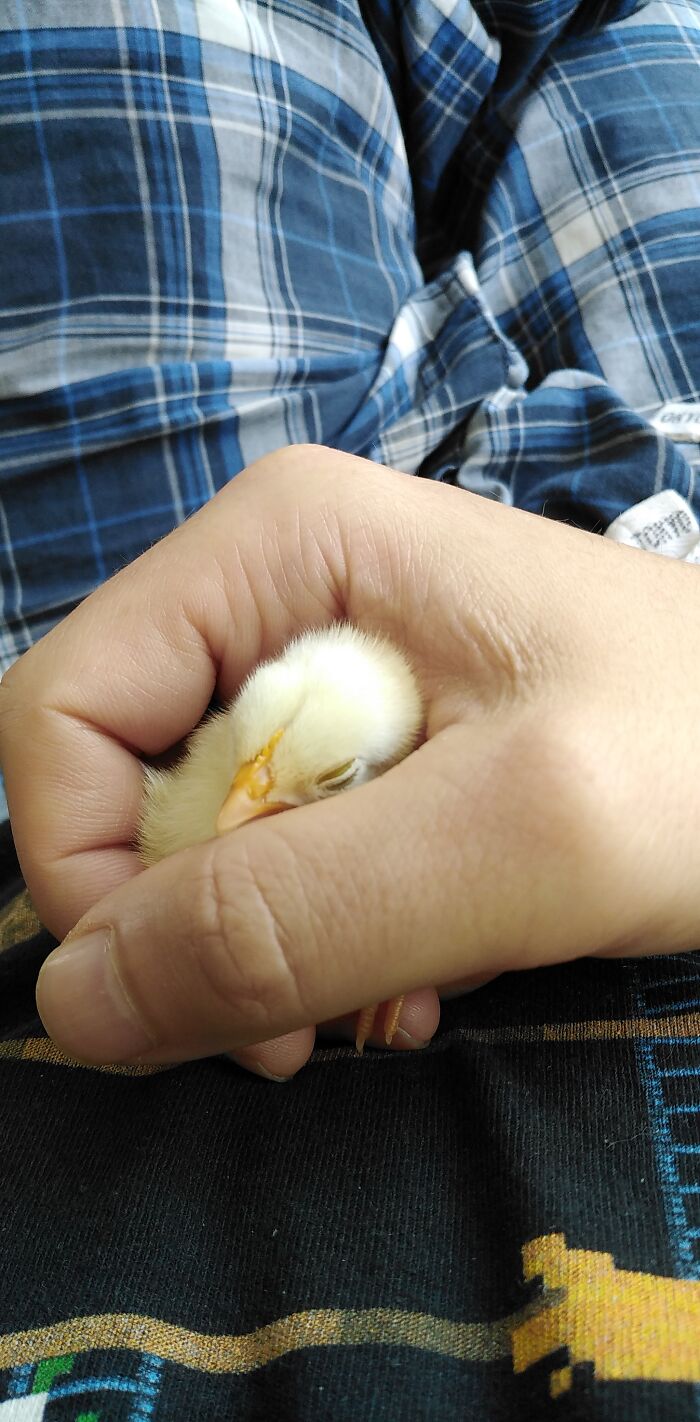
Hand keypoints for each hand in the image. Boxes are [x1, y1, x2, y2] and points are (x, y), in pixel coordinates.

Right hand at [2, 445, 697, 1073]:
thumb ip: (293, 913)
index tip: (195, 996)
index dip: (88, 873)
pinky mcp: (361, 742)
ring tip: (393, 996)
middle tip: (313, 1020)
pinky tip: (416, 972)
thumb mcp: (513, 836)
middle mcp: (272, 592)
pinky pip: (272, 859)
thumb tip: (74, 1002)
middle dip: (197, 926)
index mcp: (276, 547)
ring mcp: (316, 666)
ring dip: (269, 950)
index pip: (61, 715)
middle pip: (122, 787)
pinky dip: (322, 942)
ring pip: (194, 843)